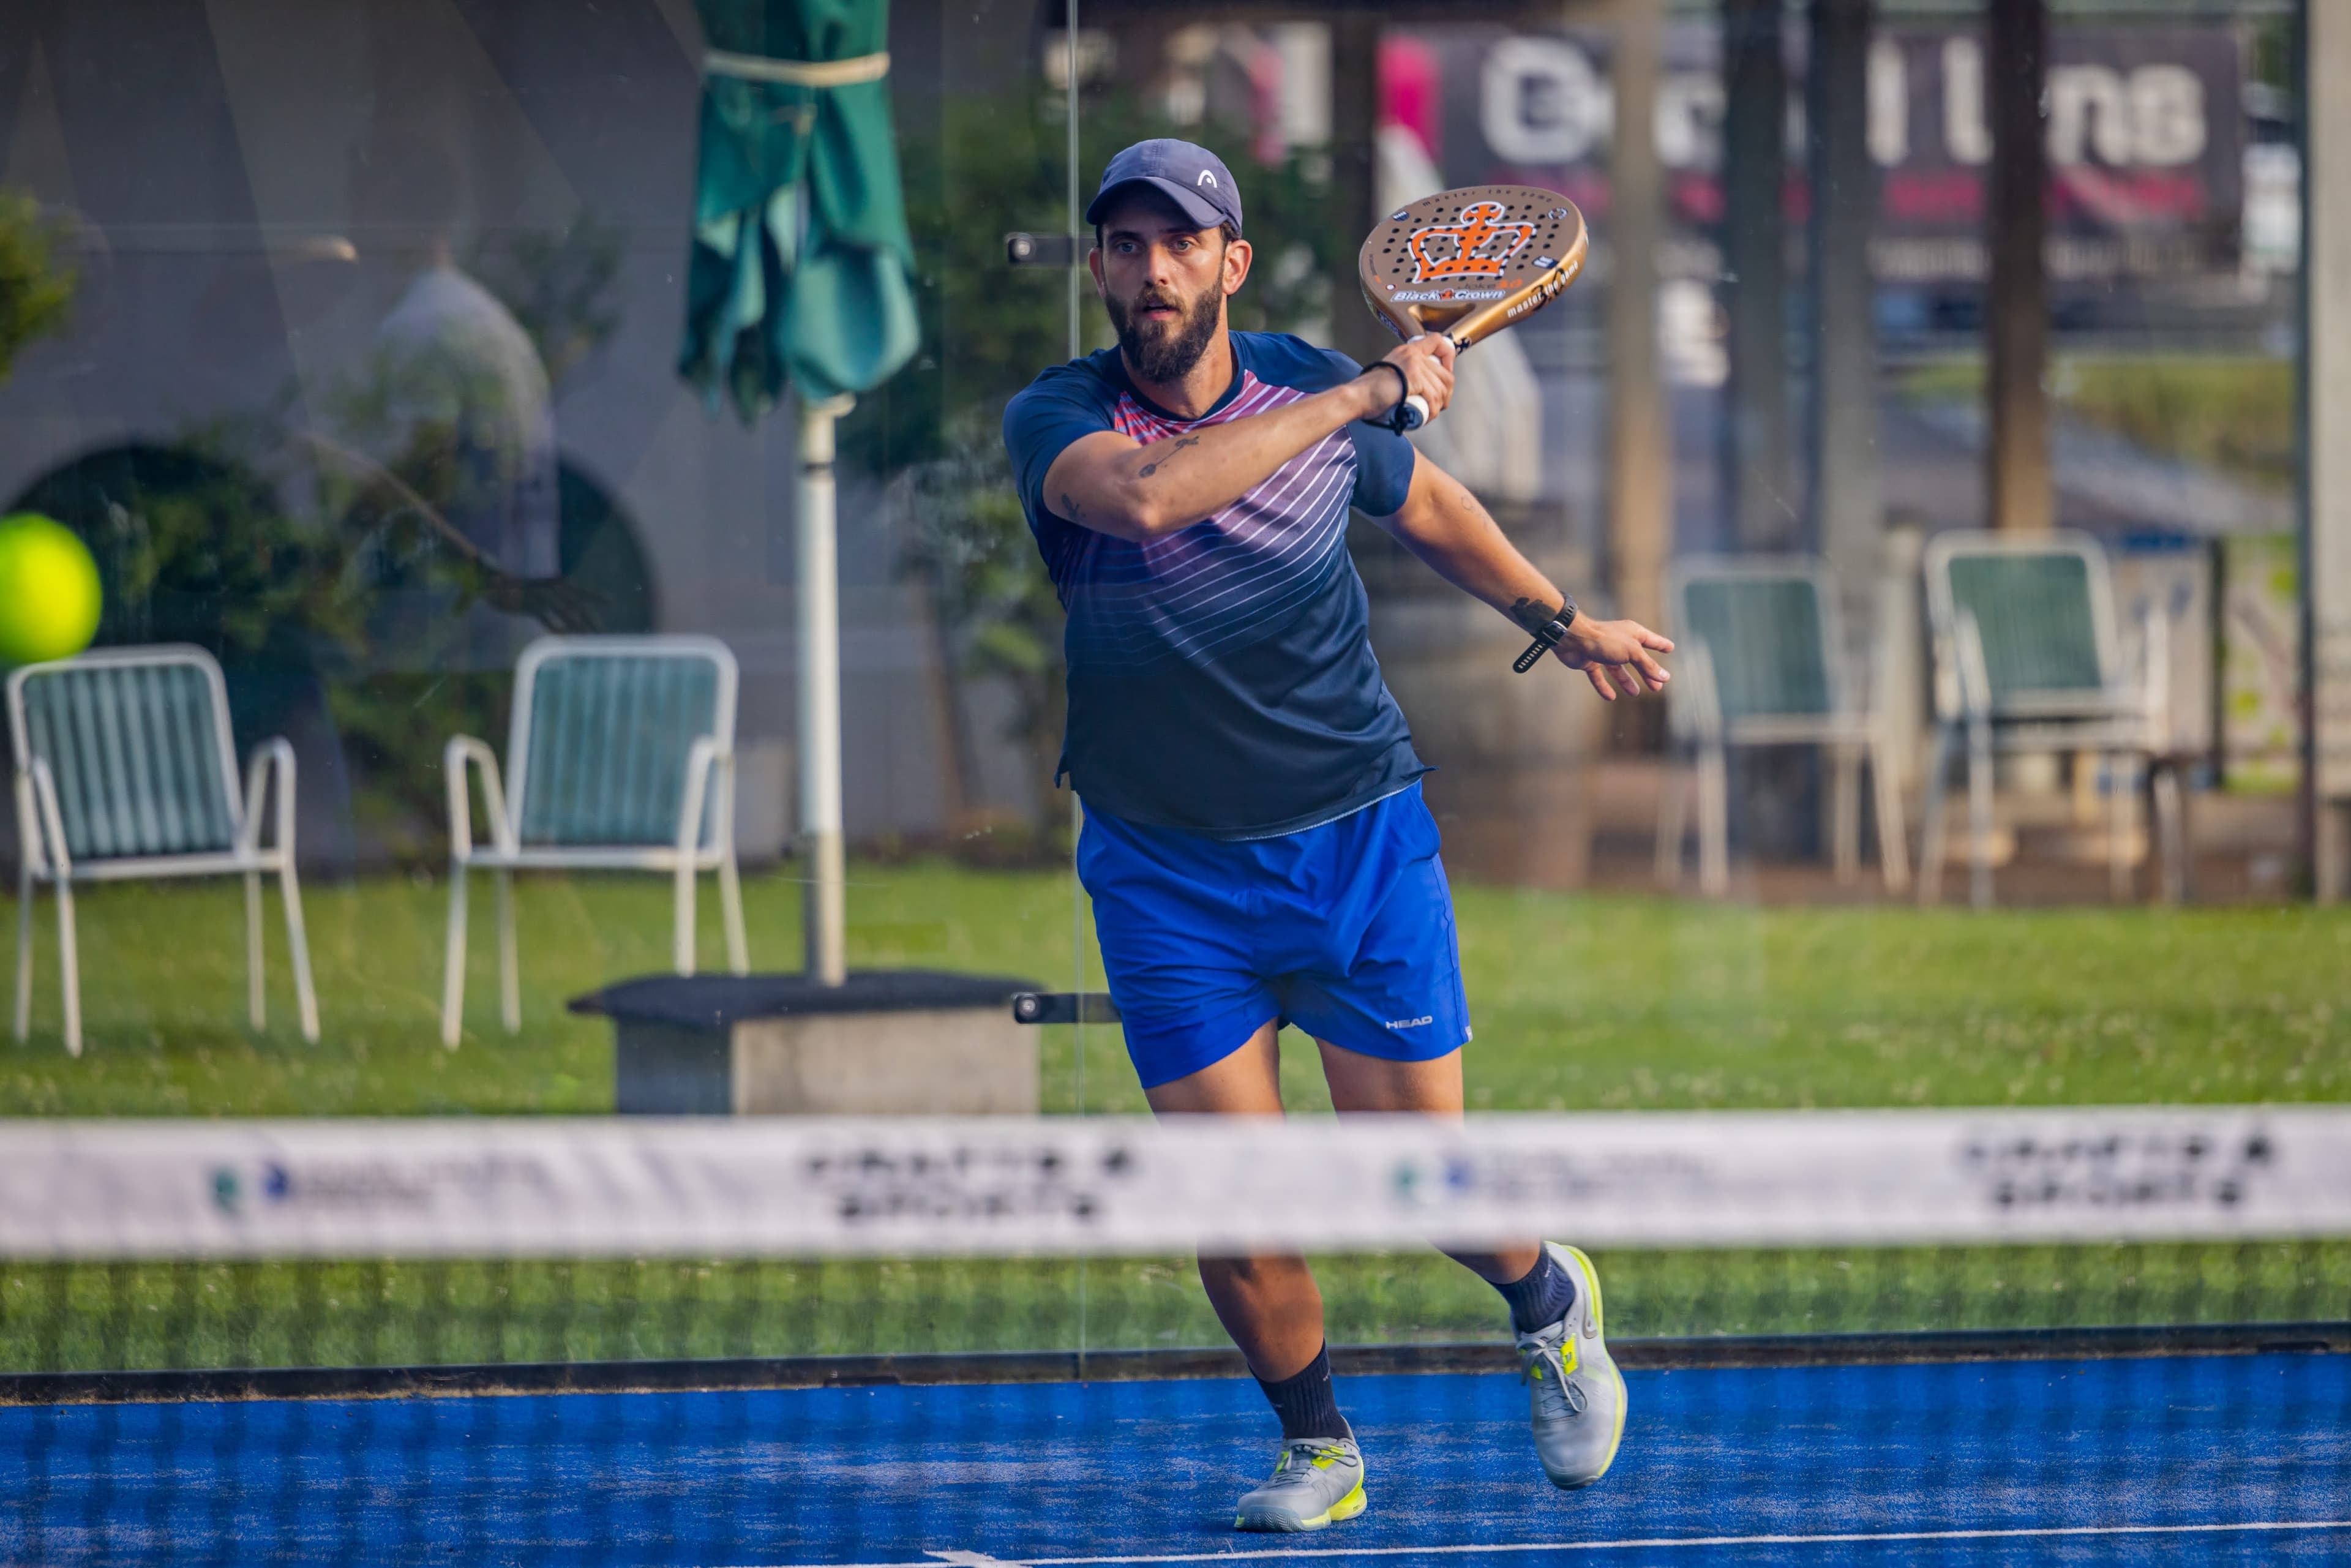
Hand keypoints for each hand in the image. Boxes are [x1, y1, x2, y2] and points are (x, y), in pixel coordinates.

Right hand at [1361, 333, 1456, 423]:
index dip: (1448, 357)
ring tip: (1431, 413)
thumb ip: (1402, 371)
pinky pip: (1434, 397)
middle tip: (1439, 404)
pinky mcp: (1415, 379)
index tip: (1445, 373)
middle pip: (1445, 373)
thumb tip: (1418, 385)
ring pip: (1441, 388)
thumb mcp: (1391, 373)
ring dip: (1440, 405)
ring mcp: (1415, 365)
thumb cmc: (1370, 391)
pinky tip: (1429, 416)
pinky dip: (1434, 410)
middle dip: (1446, 393)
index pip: (1438, 341)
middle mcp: (1414, 354)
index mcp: (1409, 350)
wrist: (1358, 396)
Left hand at [1554, 617, 1673, 700]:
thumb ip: (1648, 665)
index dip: (1661, 645)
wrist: (1574, 639)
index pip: (1652, 640)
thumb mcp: (1633, 652)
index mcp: (1632, 633)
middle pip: (1637, 660)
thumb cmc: (1605, 640)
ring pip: (1618, 669)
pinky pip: (1599, 677)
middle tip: (1658, 686)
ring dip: (1626, 681)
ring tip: (1635, 693)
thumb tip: (1664, 677)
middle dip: (1647, 673)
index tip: (1670, 648)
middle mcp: (1619, 641)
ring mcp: (1604, 652)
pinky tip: (1610, 697)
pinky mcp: (1590, 661)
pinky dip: (1604, 687)